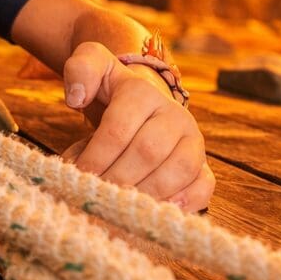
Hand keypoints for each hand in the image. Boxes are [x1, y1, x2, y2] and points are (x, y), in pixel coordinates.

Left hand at [57, 41, 213, 211]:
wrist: (140, 105)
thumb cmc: (110, 94)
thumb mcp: (93, 69)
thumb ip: (80, 70)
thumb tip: (76, 97)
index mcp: (143, 92)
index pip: (118, 128)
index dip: (95, 156)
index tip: (78, 174)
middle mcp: (175, 115)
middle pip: (148, 152)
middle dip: (117, 178)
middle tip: (96, 195)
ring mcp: (193, 140)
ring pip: (179, 170)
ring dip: (146, 193)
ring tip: (119, 206)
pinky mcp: (203, 164)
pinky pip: (204, 185)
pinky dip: (185, 202)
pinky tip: (157, 210)